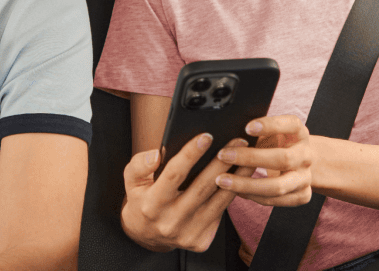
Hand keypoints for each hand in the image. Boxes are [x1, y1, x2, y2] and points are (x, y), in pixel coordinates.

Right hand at [121, 133, 246, 252]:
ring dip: (237, 178)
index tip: (206, 137)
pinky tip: (241, 179)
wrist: (146, 235)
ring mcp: (188, 233)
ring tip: (248, 158)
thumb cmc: (141, 201)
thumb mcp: (131, 180)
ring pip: (218, 201)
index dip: (190, 154)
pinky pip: (220, 213)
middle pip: (202, 187)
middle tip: (236, 142)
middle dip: (221, 162)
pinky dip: (232, 194)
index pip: (173, 175)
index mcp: (152, 205)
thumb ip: (140, 164)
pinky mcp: (202, 240)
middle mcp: (170, 222)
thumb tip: (157, 154)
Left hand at [213, 115, 312, 206]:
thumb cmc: (277, 143)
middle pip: (283, 159)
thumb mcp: (271, 131)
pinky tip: (235, 191)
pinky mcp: (302, 195)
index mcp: (300, 133)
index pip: (291, 125)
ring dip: (246, 184)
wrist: (299, 163)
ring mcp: (306, 177)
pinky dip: (252, 196)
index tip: (247, 127)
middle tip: (224, 155)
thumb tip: (227, 134)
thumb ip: (256, 131)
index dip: (270, 125)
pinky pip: (275, 200)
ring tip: (222, 180)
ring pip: (278, 186)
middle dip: (250, 158)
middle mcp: (306, 155)